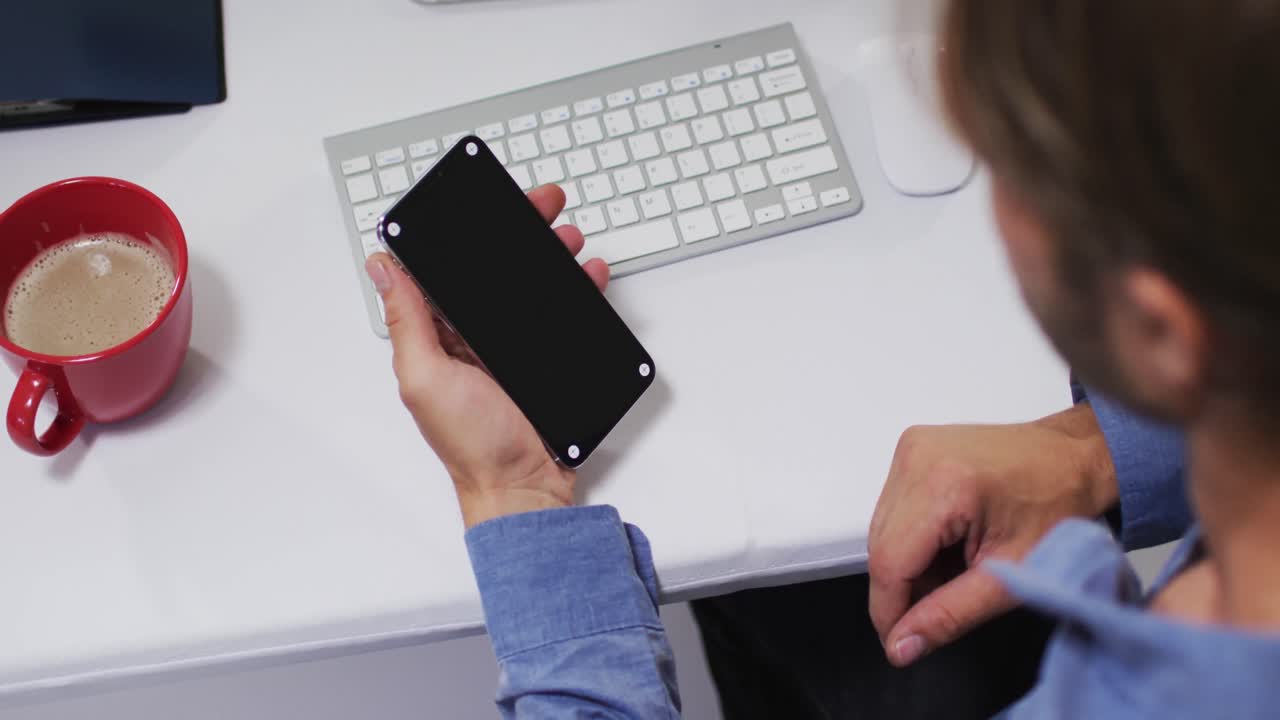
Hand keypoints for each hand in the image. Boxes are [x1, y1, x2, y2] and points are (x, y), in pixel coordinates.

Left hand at [365, 185, 609, 527]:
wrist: (525, 488)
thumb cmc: (472, 446)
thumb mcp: (426, 378)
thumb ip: (407, 321)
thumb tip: (382, 266)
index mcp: (436, 334)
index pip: (444, 269)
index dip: (462, 231)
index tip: (483, 201)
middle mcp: (471, 337)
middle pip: (492, 269)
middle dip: (519, 232)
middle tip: (543, 206)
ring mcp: (509, 347)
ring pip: (531, 286)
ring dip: (551, 256)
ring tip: (568, 238)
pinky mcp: (544, 358)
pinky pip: (562, 315)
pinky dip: (578, 291)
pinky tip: (588, 276)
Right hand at [867, 403, 1116, 665]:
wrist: (1075, 458)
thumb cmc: (1060, 507)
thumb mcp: (1010, 576)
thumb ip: (950, 615)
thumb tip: (903, 644)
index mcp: (945, 485)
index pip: (889, 560)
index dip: (888, 608)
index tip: (899, 641)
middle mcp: (919, 458)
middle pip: (881, 546)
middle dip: (904, 587)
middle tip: (943, 604)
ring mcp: (913, 449)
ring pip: (882, 529)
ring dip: (909, 562)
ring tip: (957, 566)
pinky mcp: (913, 449)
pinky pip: (893, 508)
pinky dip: (914, 538)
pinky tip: (950, 543)